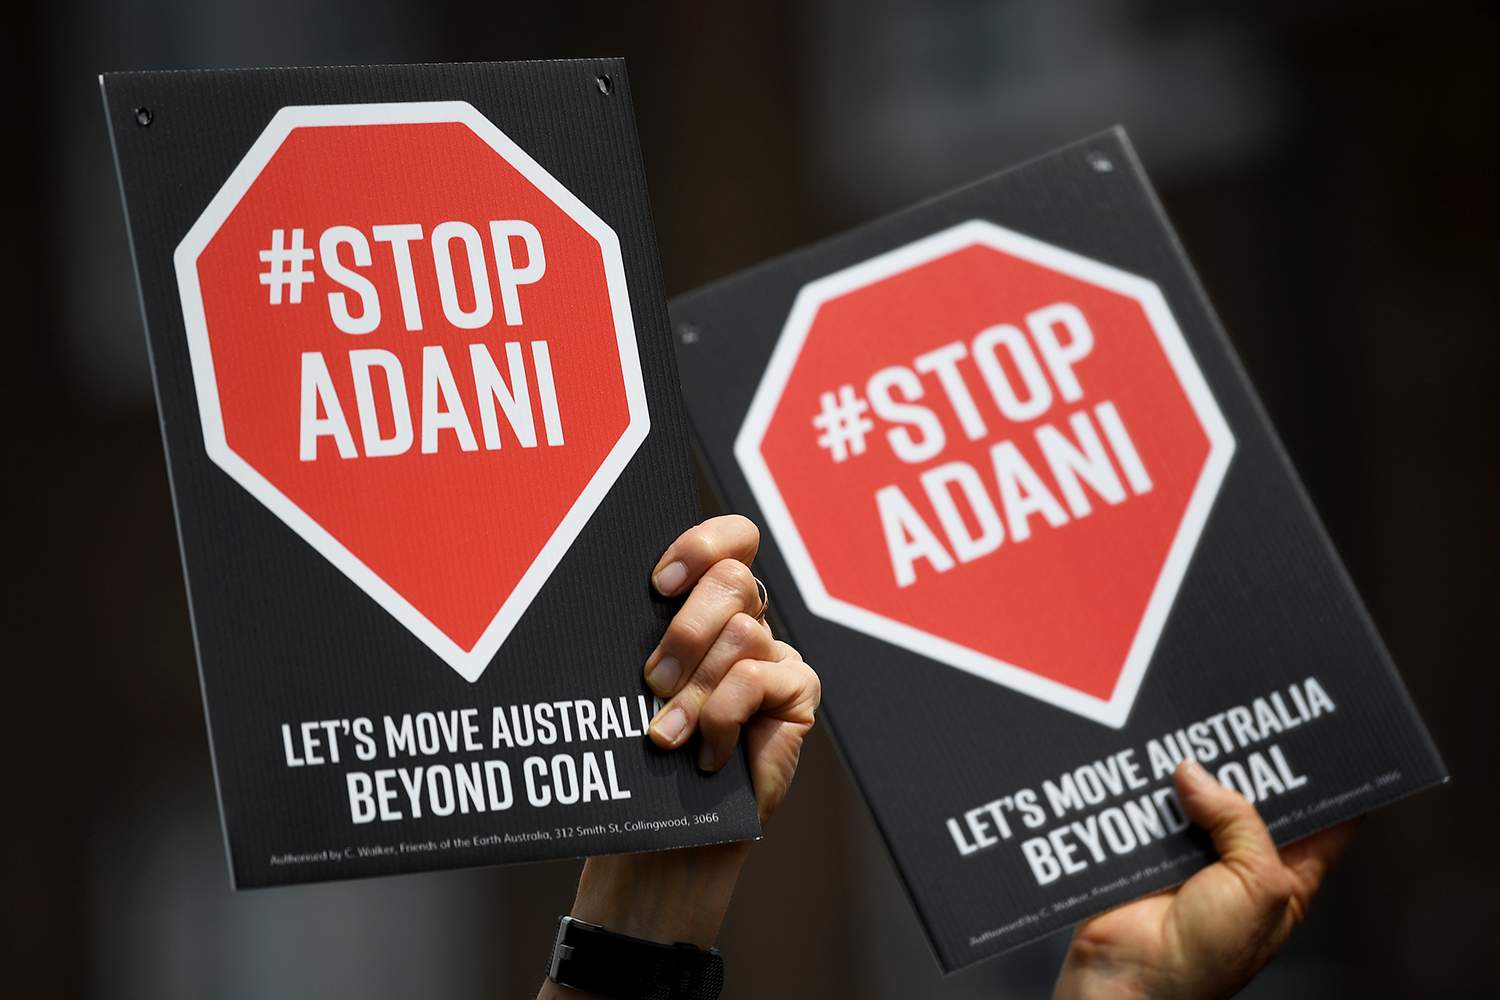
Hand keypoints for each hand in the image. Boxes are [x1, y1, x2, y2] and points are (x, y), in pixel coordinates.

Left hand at [540, 516, 818, 998]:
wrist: (669, 838)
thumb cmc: (641, 759)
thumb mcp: (631, 688)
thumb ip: (642, 640)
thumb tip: (609, 597)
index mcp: (707, 606)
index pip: (731, 539)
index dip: (703, 543)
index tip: (658, 584)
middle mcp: (749, 622)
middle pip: (735, 578)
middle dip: (686, 628)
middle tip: (651, 680)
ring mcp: (777, 656)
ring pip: (743, 632)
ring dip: (695, 690)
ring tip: (668, 737)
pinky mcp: (798, 693)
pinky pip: (758, 678)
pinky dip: (723, 717)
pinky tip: (709, 754)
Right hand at [1053, 760, 1357, 999]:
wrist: (1132, 976)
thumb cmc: (1208, 956)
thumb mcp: (1258, 885)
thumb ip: (1240, 822)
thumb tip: (1197, 774)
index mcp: (1284, 877)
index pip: (1320, 823)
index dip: (1326, 785)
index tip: (1327, 738)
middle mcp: (1239, 862)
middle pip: (1251, 798)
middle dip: (1247, 764)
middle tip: (1245, 719)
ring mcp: (1191, 854)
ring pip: (1197, 796)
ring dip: (1189, 772)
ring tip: (1188, 732)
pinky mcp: (1145, 850)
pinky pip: (1146, 806)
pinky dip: (1143, 787)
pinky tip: (1144, 761)